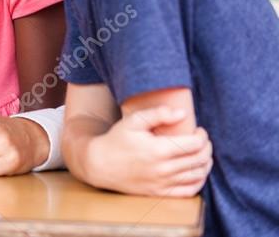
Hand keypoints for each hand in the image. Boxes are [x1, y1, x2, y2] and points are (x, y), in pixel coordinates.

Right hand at [84, 107, 212, 196]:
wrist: (100, 164)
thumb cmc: (116, 140)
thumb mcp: (133, 121)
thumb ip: (158, 114)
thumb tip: (182, 113)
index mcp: (159, 149)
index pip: (194, 144)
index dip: (202, 136)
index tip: (199, 130)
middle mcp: (164, 169)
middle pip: (199, 159)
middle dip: (207, 148)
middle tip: (203, 141)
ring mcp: (163, 183)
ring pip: (198, 175)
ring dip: (205, 164)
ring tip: (202, 154)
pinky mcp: (160, 193)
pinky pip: (189, 191)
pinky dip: (199, 181)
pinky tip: (197, 172)